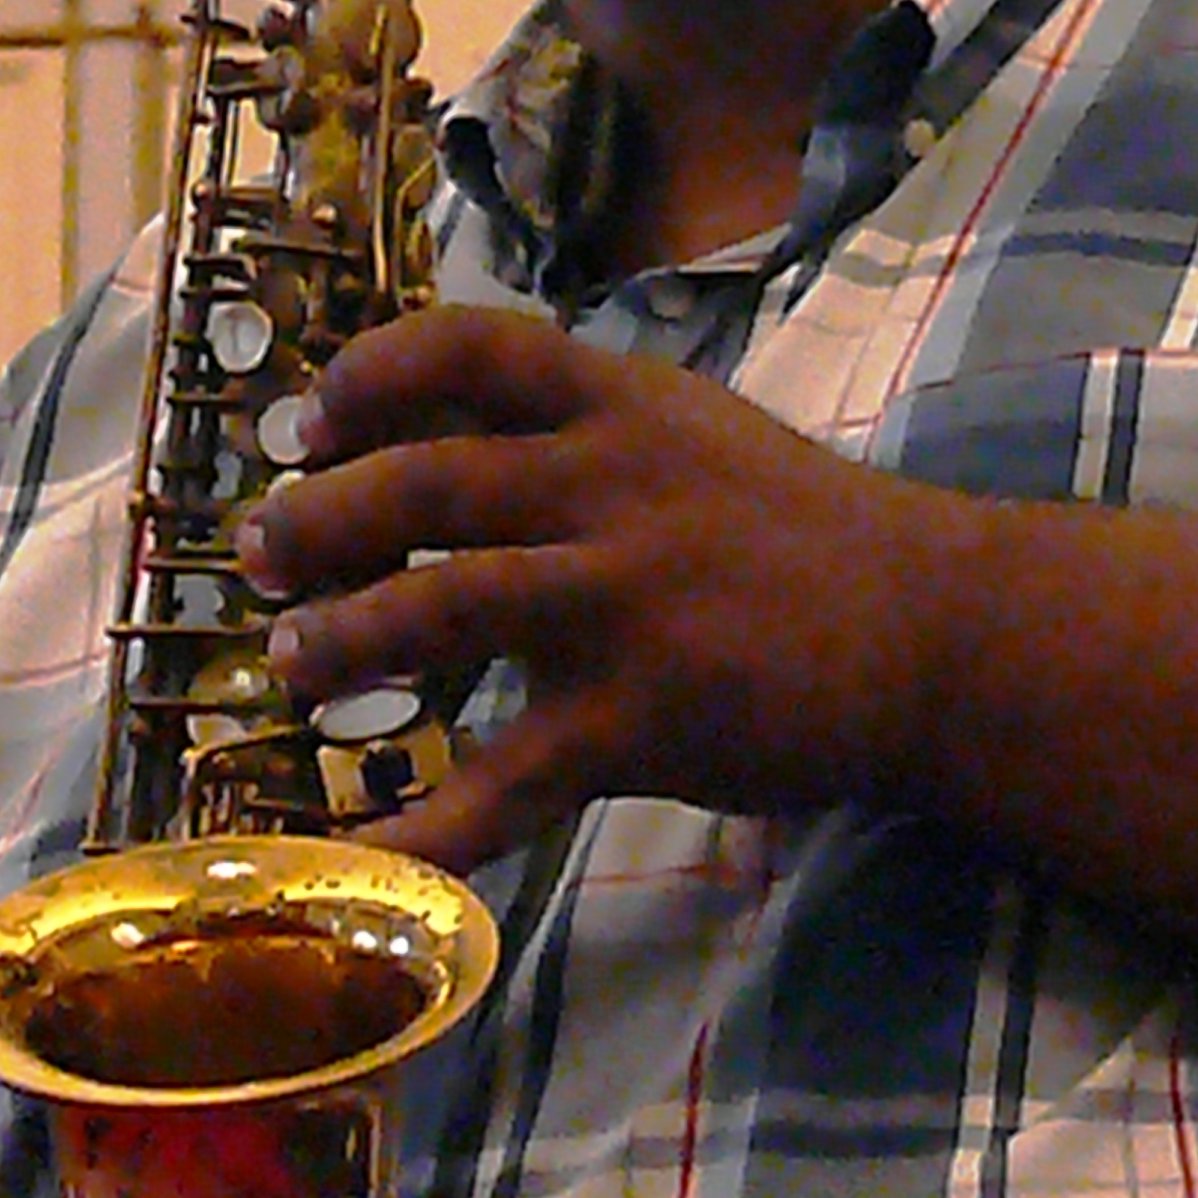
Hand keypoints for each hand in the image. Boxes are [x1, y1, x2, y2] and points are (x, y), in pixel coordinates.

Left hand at [240, 305, 973, 869]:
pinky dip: (428, 823)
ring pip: (444, 609)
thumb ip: (581, 429)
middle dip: (320, 520)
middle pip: (426, 482)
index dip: (369, 374)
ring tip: (293, 665)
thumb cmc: (803, 534)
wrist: (938, 632)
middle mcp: (614, 485)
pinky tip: (367, 851)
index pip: (472, 346)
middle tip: (259, 556)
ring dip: (346, 639)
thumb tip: (434, 434)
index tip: (310, 420)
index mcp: (624, 403)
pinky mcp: (642, 716)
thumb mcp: (694, 433)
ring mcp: (626, 601)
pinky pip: (507, 777)